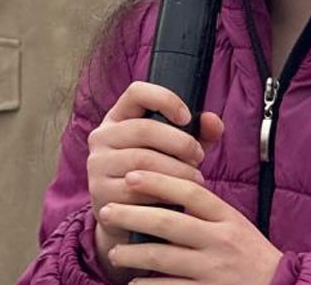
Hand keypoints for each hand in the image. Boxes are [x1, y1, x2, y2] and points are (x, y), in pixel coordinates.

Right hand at [87, 82, 225, 277]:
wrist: (126, 218)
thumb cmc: (156, 174)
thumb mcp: (177, 150)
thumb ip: (200, 133)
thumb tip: (212, 120)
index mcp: (119, 116)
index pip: (137, 92)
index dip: (165, 99)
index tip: (187, 117)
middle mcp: (102, 136)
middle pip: (145, 129)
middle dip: (181, 143)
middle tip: (199, 157)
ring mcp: (97, 164)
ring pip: (143, 160)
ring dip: (177, 170)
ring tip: (196, 178)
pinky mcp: (99, 192)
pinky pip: (136, 189)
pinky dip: (162, 193)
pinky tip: (176, 197)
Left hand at [101, 170, 281, 284]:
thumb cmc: (248, 253)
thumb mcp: (234, 224)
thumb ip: (205, 208)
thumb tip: (165, 185)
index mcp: (227, 217)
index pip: (190, 192)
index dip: (158, 181)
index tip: (131, 175)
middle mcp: (220, 241)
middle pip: (168, 223)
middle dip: (132, 215)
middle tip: (107, 211)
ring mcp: (212, 270)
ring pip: (162, 257)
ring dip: (132, 254)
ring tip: (114, 253)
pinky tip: (133, 282)